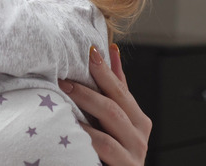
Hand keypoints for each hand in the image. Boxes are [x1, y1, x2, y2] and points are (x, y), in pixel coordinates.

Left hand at [59, 44, 151, 165]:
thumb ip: (114, 92)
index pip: (121, 89)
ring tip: (65, 89)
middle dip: (93, 81)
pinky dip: (89, 132)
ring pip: (112, 117)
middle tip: (68, 72)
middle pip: (117, 100)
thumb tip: (111, 53)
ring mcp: (136, 151)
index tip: (91, 50)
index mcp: (138, 120)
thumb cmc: (112, 156)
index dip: (106, 69)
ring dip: (87, 100)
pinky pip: (105, 144)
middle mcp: (140, 134)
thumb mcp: (113, 125)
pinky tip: (72, 123)